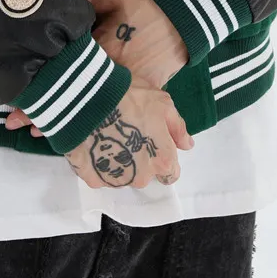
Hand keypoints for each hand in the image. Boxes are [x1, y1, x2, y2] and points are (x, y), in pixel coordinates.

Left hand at [5, 0, 188, 137]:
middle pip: (74, 96)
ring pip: (92, 108)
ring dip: (67, 119)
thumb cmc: (145, 3)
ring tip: (39, 133)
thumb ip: (87, 1)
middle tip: (18, 123)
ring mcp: (129, 86)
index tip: (16, 102)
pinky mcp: (144, 91)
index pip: (64, 70)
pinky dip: (99, 120)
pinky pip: (117, 110)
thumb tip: (63, 4)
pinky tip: (80, 128)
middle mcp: (112, 74)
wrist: (182, 16)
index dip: (41, 85)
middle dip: (46, 111)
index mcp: (102, 50)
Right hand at [65, 81, 193, 189]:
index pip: (170, 173)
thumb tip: (187, 144)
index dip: (163, 157)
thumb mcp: (163, 103)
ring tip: (110, 134)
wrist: (89, 99)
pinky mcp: (93, 179)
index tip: (152, 142)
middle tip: (129, 132)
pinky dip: (99, 162)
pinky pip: (100, 174)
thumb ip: (177, 128)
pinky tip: (95, 141)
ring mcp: (116, 180)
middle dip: (140, 158)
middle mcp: (141, 177)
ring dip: (120, 161)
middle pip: (145, 174)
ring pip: (123, 175)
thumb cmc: (130, 97)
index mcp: (162, 160)